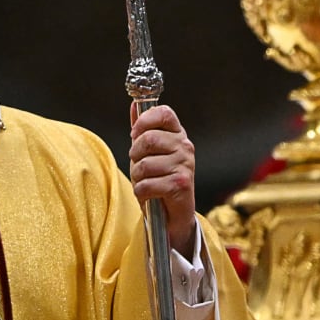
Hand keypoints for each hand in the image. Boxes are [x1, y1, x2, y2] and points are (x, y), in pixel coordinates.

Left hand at [129, 104, 196, 258]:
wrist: (172, 214)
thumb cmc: (158, 178)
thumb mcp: (147, 152)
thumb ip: (141, 129)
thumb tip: (134, 105)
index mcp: (177, 134)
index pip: (164, 113)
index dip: (144, 121)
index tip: (136, 135)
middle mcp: (185, 146)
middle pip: (148, 139)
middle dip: (135, 155)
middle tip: (140, 166)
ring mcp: (185, 165)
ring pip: (144, 165)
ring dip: (137, 177)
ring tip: (147, 182)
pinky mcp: (181, 185)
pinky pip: (146, 185)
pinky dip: (141, 192)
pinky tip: (150, 195)